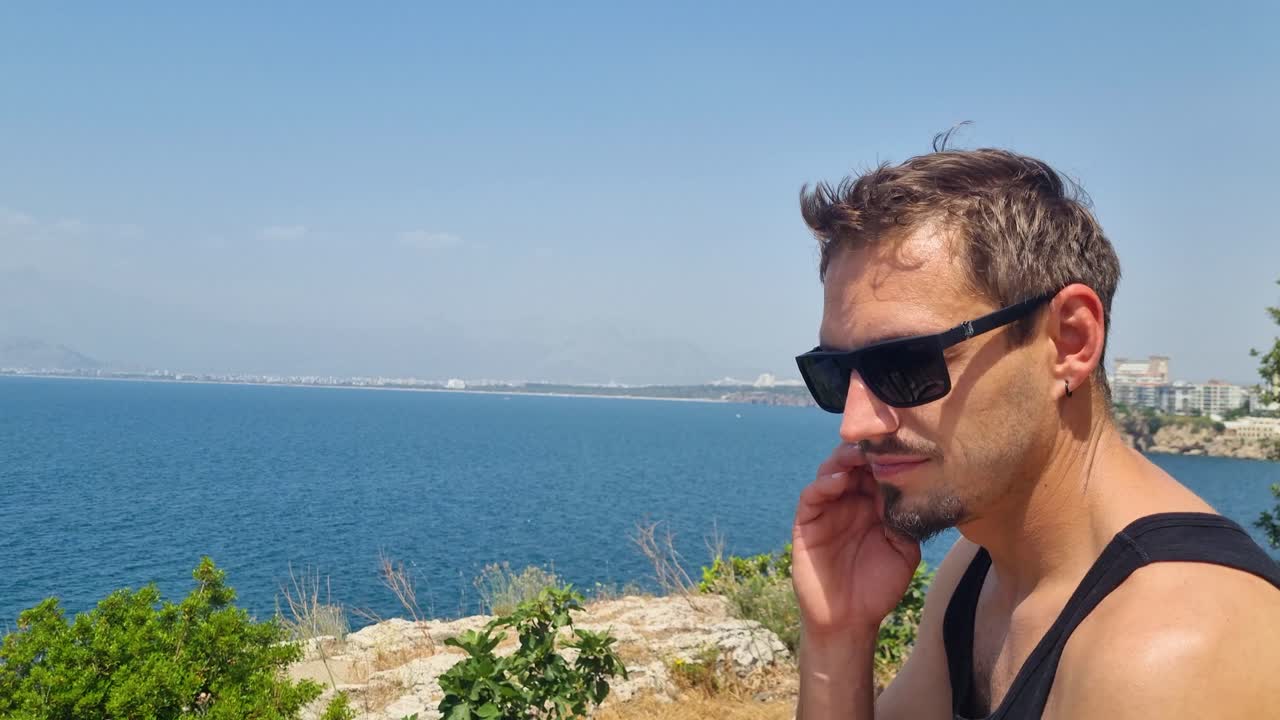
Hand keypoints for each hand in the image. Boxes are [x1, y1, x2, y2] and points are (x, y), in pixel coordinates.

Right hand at [792, 443, 921, 638]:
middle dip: (865, 451)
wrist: (850, 620)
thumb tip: (912, 486)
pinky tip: (838, 480)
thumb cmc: (879, 587)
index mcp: (872, 505)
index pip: (877, 471)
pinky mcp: (807, 523)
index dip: (886, 456)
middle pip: (853, 465)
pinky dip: (823, 484)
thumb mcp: (904, 550)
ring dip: (843, 460)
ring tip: (857, 455)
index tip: (901, 442)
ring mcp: (827, 510)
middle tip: (878, 441)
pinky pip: (812, 496)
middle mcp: (849, 502)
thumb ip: (906, 519)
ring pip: (830, 472)